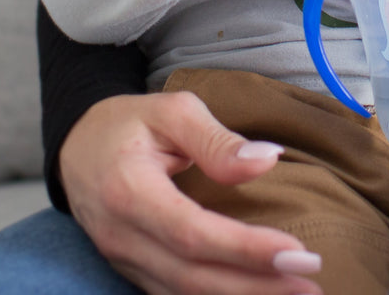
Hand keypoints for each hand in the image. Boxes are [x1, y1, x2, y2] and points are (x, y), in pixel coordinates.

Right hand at [59, 91, 323, 294]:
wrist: (78, 147)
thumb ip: (217, 140)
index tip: (296, 252)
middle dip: (255, 285)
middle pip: (192, 275)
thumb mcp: (173, 112)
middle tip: (311, 281)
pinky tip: (254, 294)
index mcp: (130, 193)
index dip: (245, 249)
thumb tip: (267, 161)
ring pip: (183, 293)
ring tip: (297, 291)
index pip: (194, 233)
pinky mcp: (130, 271)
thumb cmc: (131, 123)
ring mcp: (123, 260)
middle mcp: (122, 237)